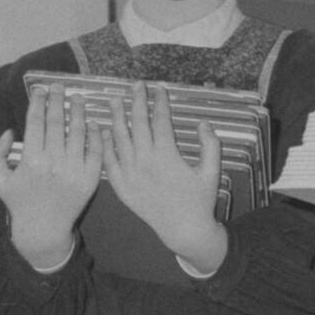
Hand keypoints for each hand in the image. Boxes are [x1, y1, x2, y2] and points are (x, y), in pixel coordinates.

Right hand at [0, 84, 100, 266]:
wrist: (43, 229)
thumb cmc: (19, 201)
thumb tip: (9, 131)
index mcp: (30, 160)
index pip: (35, 123)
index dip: (38, 103)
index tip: (41, 90)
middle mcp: (53, 163)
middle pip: (57, 123)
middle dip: (58, 101)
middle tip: (61, 86)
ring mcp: (74, 171)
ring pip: (78, 134)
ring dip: (78, 113)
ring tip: (78, 99)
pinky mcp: (90, 180)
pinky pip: (95, 152)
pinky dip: (96, 136)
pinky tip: (93, 123)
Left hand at [104, 82, 227, 272]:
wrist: (183, 229)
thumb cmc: (200, 200)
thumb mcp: (212, 171)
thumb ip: (210, 145)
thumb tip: (203, 123)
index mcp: (167, 155)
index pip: (161, 120)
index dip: (160, 101)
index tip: (158, 88)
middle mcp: (146, 161)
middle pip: (138, 123)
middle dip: (137, 101)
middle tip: (136, 85)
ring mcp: (131, 174)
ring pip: (119, 139)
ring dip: (116, 117)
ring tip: (115, 100)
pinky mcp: (122, 186)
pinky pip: (110, 162)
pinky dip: (105, 145)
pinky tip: (103, 131)